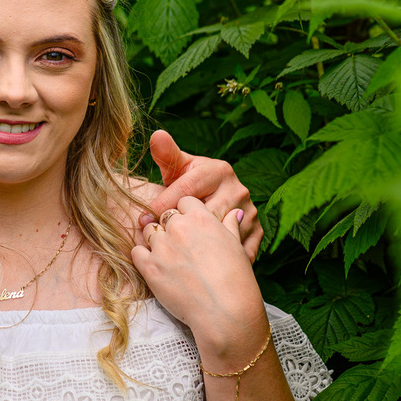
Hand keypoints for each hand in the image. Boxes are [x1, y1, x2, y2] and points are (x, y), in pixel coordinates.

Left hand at [131, 198, 265, 358]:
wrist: (224, 311)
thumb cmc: (236, 279)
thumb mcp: (237, 246)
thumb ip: (230, 225)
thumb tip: (234, 213)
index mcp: (201, 218)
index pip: (184, 200)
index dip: (186, 212)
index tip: (189, 226)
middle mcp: (178, 228)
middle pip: (165, 216)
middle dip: (170, 226)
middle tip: (180, 244)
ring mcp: (162, 247)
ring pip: (149, 231)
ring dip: (156, 240)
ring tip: (168, 256)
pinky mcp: (149, 267)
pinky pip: (136, 251)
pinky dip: (143, 256)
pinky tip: (154, 265)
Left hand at [139, 130, 262, 261]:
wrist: (220, 200)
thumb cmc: (191, 183)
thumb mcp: (180, 168)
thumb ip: (167, 155)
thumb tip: (156, 135)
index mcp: (219, 170)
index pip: (186, 191)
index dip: (162, 206)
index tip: (144, 218)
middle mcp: (239, 189)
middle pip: (202, 216)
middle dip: (178, 229)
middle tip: (157, 240)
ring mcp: (250, 212)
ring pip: (217, 236)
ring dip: (196, 248)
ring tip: (174, 254)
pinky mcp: (257, 233)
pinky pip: (234, 252)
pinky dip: (215, 260)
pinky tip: (195, 264)